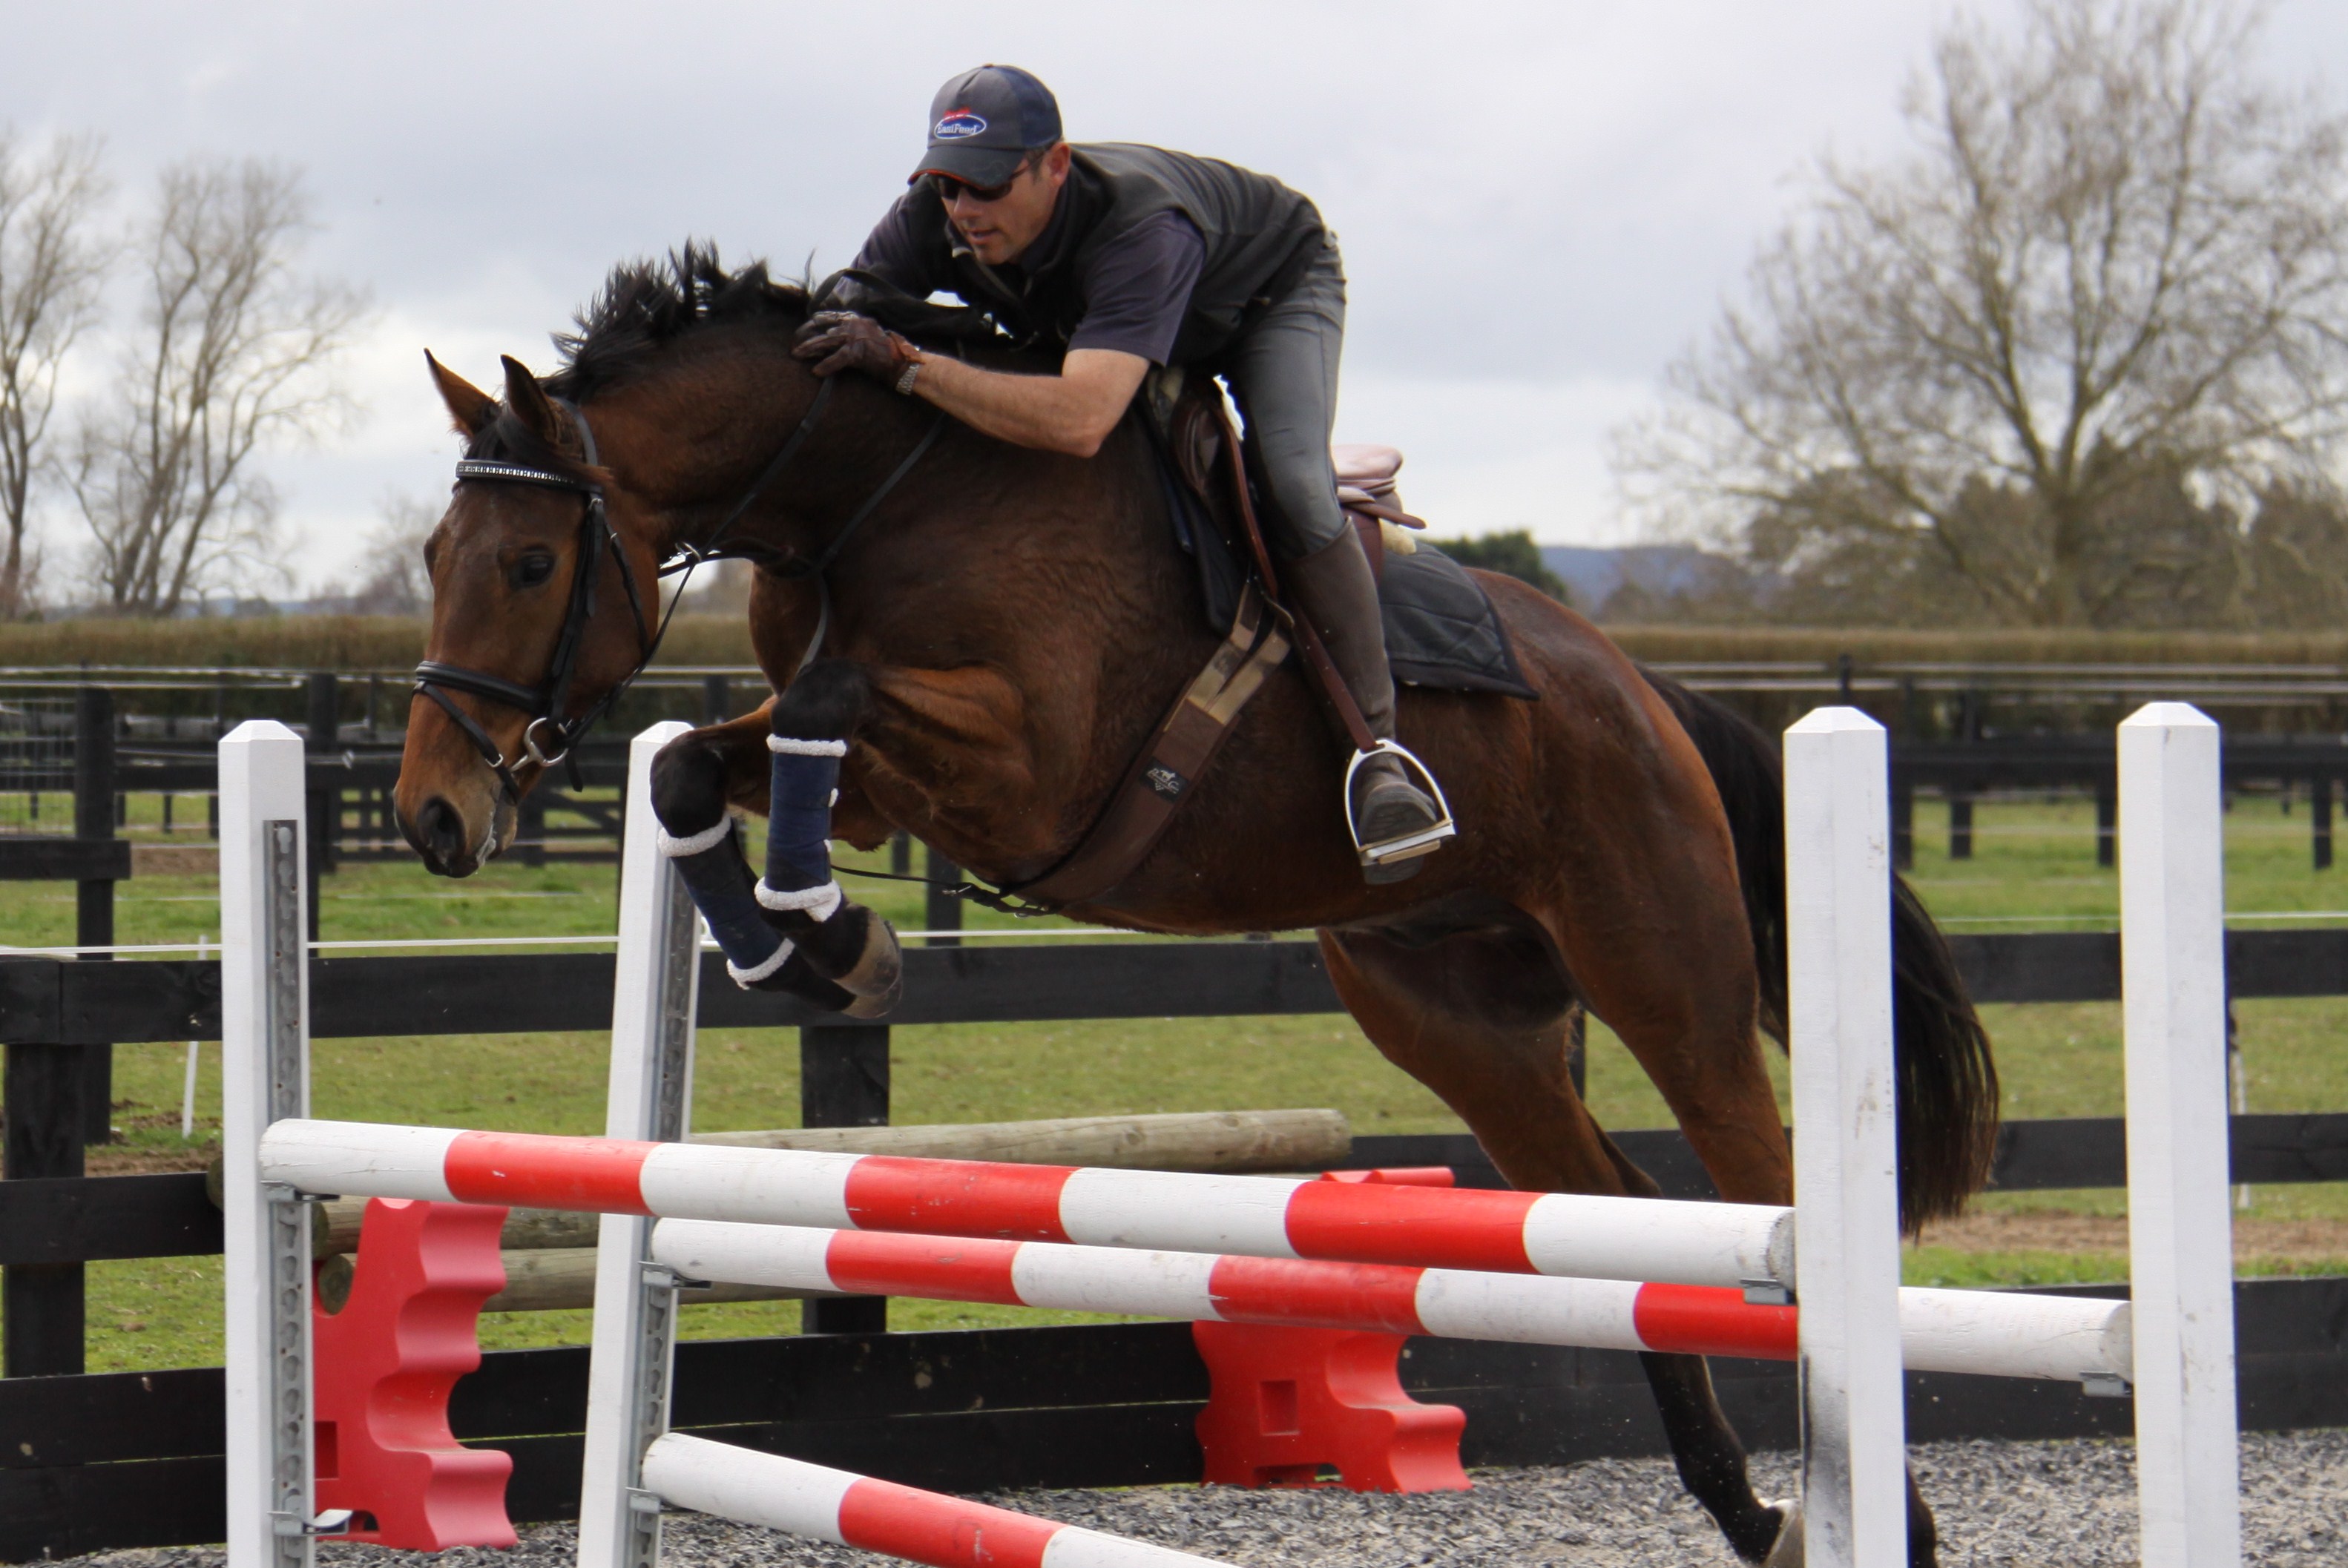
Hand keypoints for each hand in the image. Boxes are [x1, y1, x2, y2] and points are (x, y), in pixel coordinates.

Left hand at [792, 312, 917, 381]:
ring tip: (797, 355)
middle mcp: (854, 324)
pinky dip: (826, 366)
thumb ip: (853, 333)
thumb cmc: (888, 352)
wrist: (903, 361)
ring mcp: (856, 336)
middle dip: (805, 335)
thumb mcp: (869, 335)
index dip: (814, 322)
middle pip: (822, 327)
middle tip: (794, 345)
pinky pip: (837, 359)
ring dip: (809, 348)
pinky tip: (816, 372)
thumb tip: (833, 337)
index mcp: (857, 319)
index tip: (804, 329)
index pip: (830, 316)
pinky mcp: (858, 351)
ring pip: (825, 341)